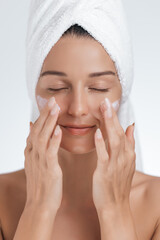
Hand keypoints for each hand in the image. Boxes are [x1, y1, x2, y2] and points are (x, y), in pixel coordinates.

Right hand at [24, 96, 62, 211]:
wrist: (40, 205)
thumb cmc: (42, 183)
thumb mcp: (35, 162)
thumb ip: (34, 145)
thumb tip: (32, 127)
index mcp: (31, 152)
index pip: (35, 129)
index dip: (42, 116)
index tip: (49, 103)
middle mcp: (33, 154)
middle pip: (38, 130)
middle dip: (45, 114)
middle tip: (52, 100)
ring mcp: (39, 161)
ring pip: (42, 137)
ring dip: (49, 122)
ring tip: (55, 109)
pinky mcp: (48, 169)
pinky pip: (50, 152)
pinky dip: (54, 140)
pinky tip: (59, 130)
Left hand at [92, 97, 135, 212]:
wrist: (115, 206)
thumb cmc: (117, 184)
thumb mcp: (127, 162)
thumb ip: (128, 144)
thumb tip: (130, 126)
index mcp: (127, 154)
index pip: (122, 132)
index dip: (116, 117)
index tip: (109, 104)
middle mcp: (123, 157)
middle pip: (119, 133)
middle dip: (113, 117)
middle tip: (106, 101)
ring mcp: (115, 165)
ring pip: (114, 141)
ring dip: (109, 125)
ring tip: (104, 110)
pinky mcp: (105, 172)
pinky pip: (103, 156)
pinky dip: (101, 144)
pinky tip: (97, 132)